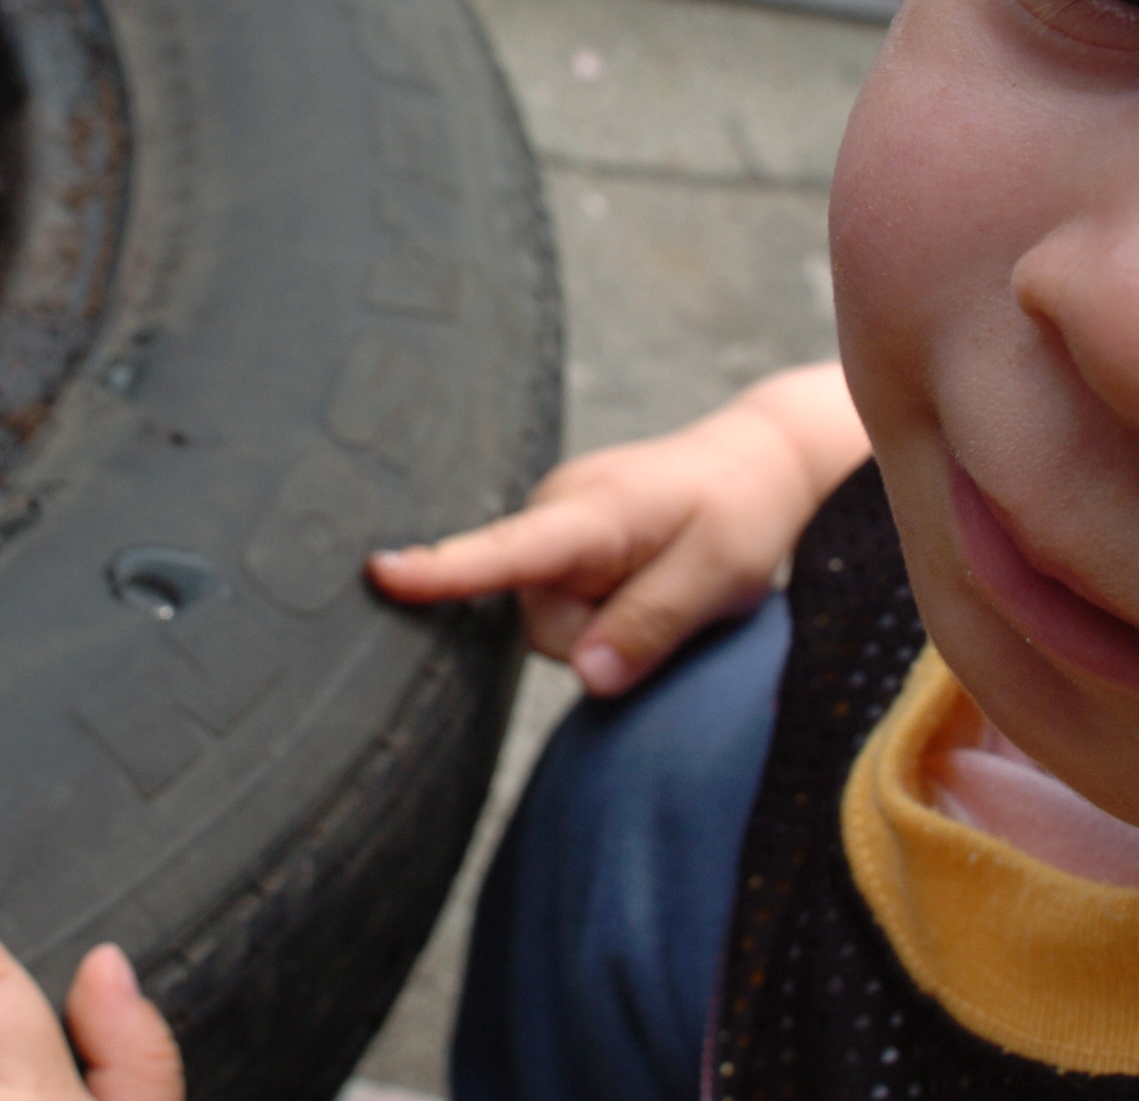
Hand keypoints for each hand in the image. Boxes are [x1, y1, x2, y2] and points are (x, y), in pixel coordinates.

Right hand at [369, 362, 867, 696]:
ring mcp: (554, 520)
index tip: (381, 574)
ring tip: (658, 580)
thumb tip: (586, 675)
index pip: (508, 550)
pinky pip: (560, 600)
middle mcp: (557, 508)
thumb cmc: (741, 513)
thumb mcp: (718, 577)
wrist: (756, 462)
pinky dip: (601, 606)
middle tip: (669, 600)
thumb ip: (650, 626)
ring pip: (551, 618)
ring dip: (605, 622)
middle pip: (541, 620)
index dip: (444, 570)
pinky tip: (638, 578)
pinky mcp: (560, 538)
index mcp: (593, 511)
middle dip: (599, 637)